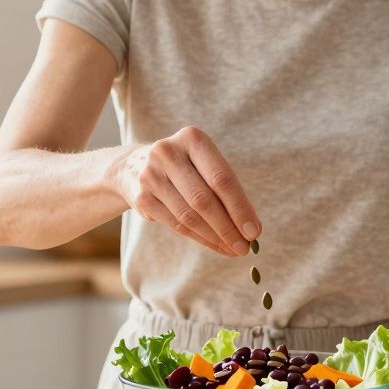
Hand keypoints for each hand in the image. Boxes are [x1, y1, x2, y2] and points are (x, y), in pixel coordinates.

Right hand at [114, 125, 259, 256]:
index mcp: (192, 139)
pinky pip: (176, 225)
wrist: (134, 167)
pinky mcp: (141, 197)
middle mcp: (168, 153)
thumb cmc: (186, 168)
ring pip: (189, 216)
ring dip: (215, 237)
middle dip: (228, 228)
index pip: (221, 178)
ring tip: (233, 249)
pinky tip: (215, 245)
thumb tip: (252, 229)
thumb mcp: (205, 165)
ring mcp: (151, 175)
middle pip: (204, 200)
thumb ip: (227, 191)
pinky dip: (200, 238)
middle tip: (246, 247)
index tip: (254, 231)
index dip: (239, 207)